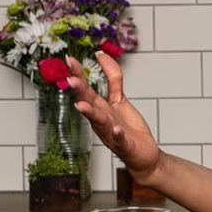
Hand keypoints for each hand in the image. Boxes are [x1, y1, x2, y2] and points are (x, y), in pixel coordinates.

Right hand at [65, 52, 161, 182]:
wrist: (142, 155)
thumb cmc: (128, 129)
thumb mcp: (121, 100)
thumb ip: (113, 79)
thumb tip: (101, 55)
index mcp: (100, 108)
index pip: (86, 89)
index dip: (78, 74)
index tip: (69, 59)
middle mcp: (102, 120)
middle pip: (89, 103)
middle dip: (80, 92)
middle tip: (71, 79)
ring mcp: (111, 133)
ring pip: (99, 122)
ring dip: (90, 113)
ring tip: (82, 105)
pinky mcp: (124, 146)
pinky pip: (120, 140)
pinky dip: (117, 135)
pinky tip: (117, 130)